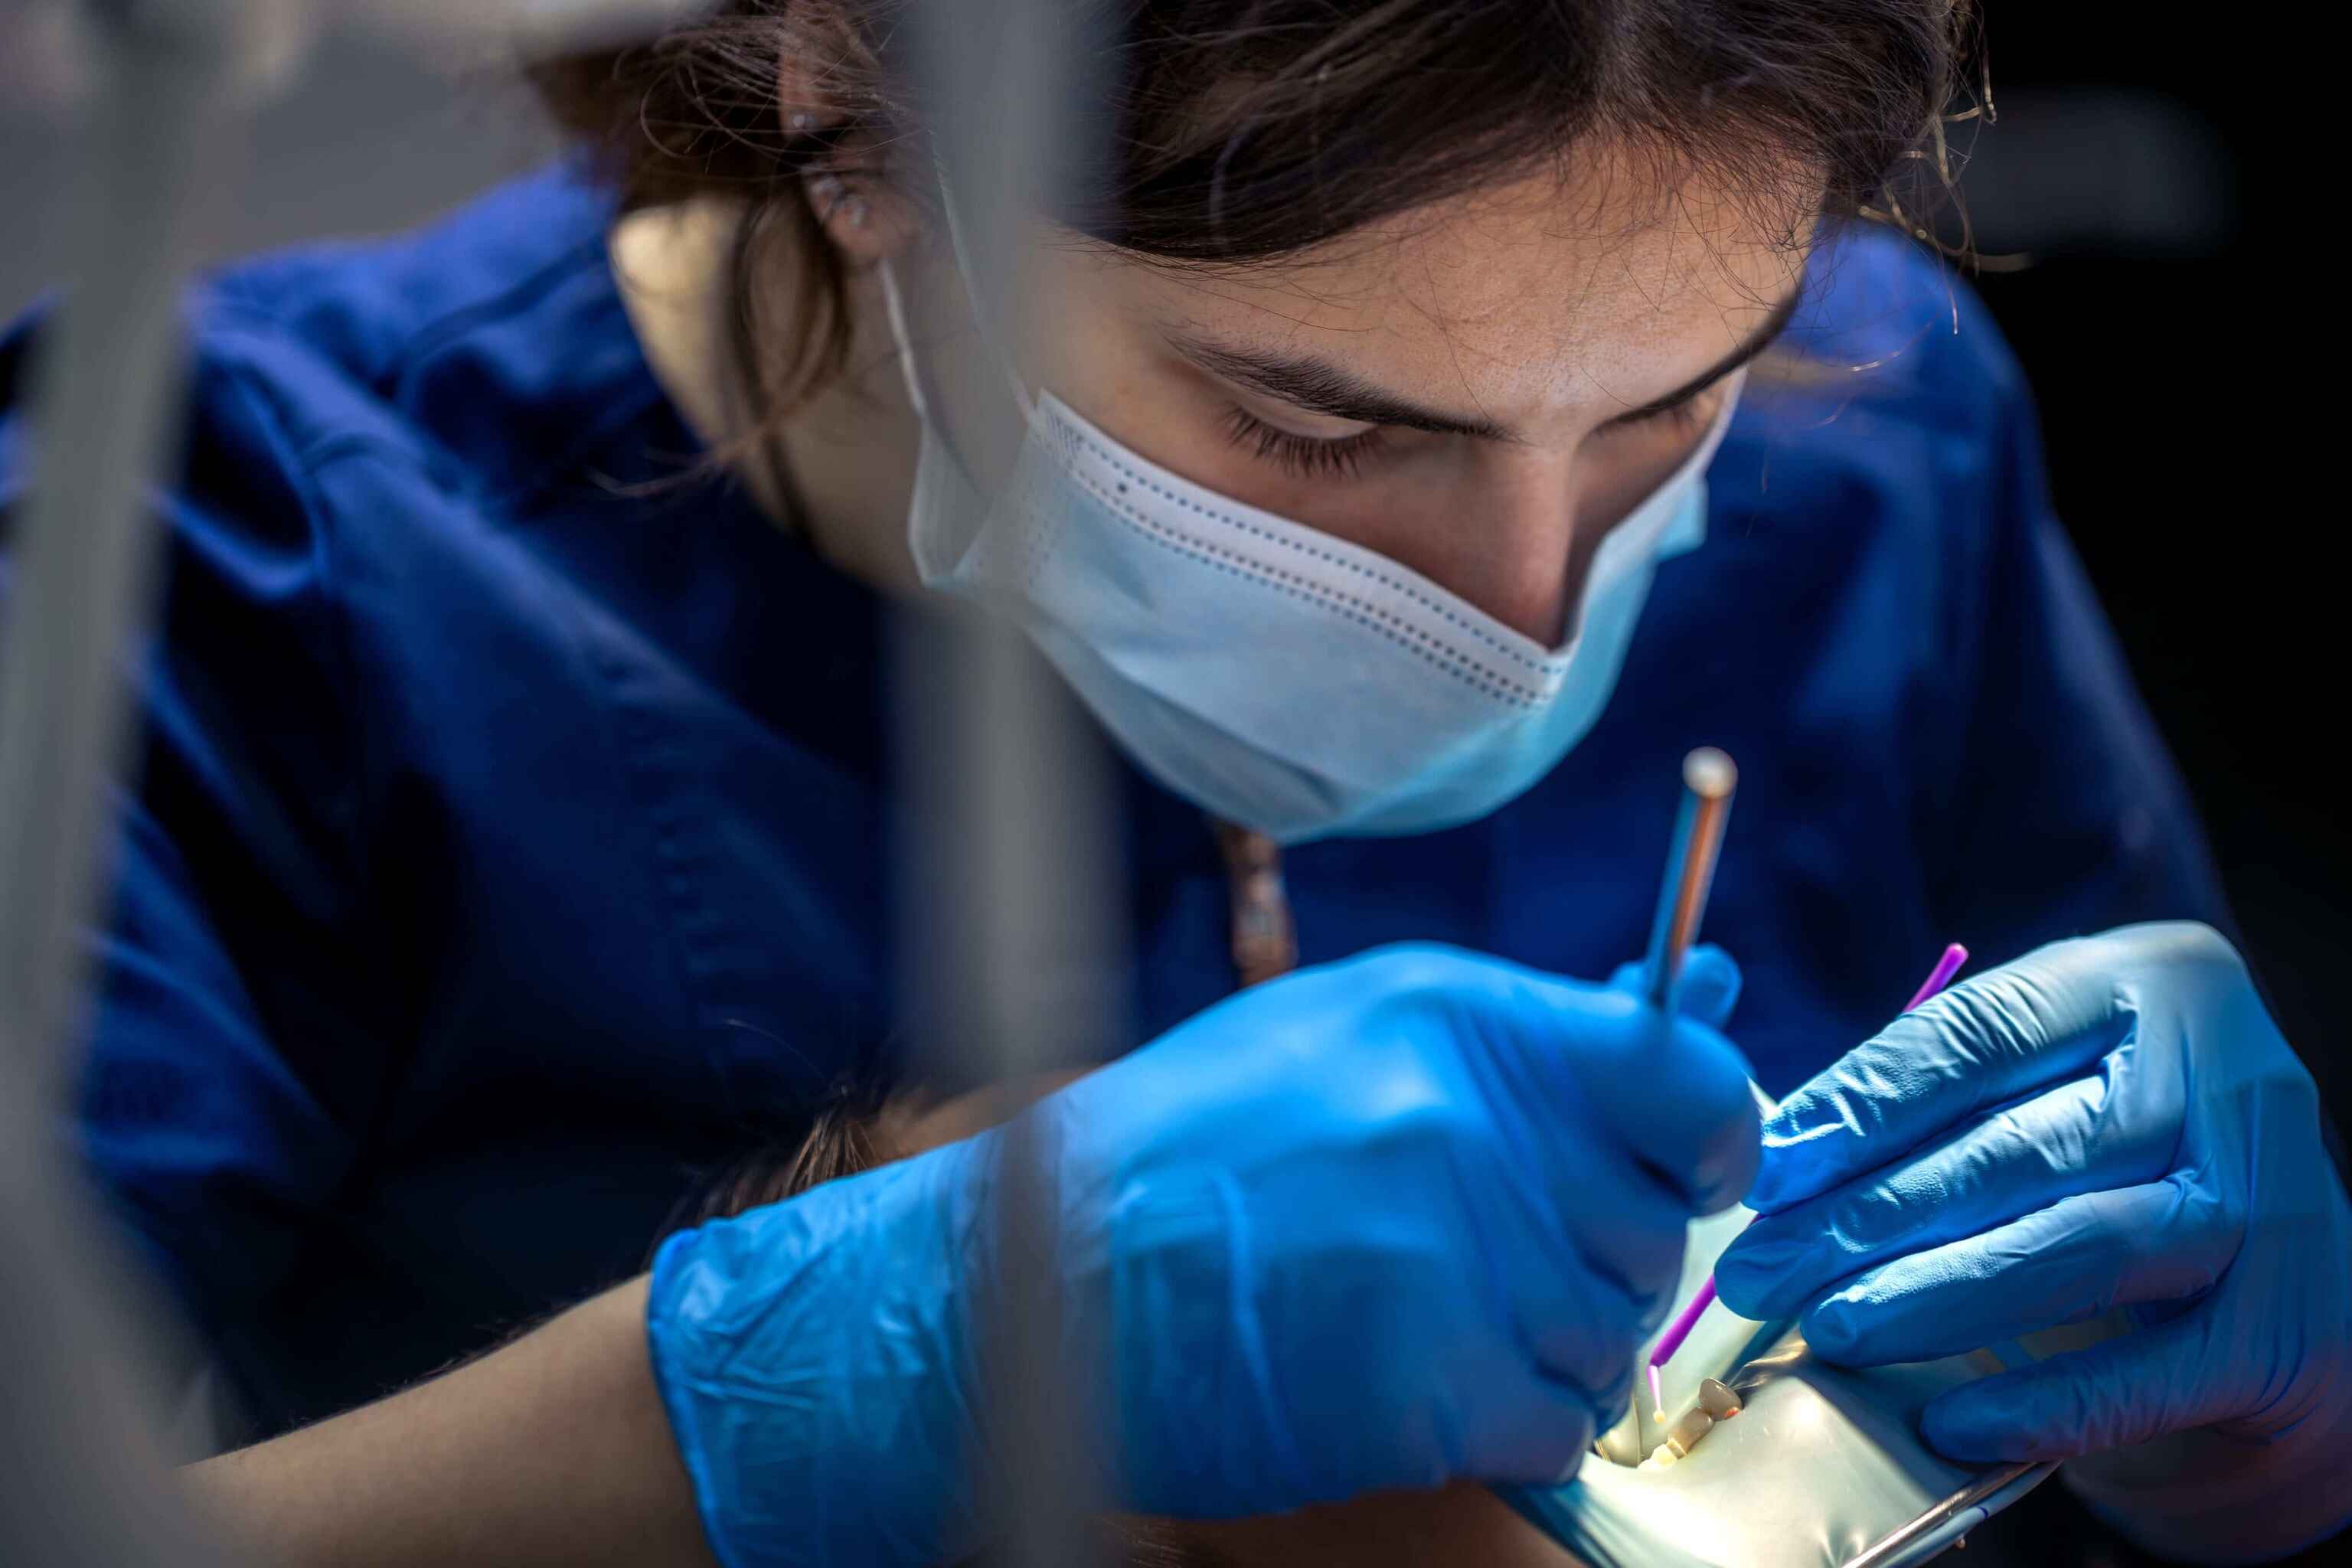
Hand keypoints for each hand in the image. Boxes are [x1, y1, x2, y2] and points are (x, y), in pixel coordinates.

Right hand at [646, 942, 1760, 1566]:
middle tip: (1484, 1266)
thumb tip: (1693, 1010)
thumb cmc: (1183, 1155)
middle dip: (1593, 1262)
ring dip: (1542, 1351)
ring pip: (1612, 1338)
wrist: (1040, 1280)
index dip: (1713, 1139)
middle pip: (1657, 1229)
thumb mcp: (1339, 1037)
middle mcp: (1466, 1120)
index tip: (1689, 1173)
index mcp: (1452, 1016)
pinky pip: (1556, 1427)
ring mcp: (1448, 1251)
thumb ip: (1513, 1047)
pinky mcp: (1424, 1377)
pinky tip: (1407, 1384)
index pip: (1696, 1078)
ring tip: (1425, 1322)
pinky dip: (1502, 1425)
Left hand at [1715, 923, 2351, 1559]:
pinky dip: (2044, 1401)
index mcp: (2144, 984)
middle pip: (2018, 1148)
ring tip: (1827, 1328)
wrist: (2284, 1277)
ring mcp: (2271, 1203)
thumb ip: (1925, 1088)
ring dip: (1933, 1296)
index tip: (1764, 1168)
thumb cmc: (2111, 1159)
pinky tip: (1947, 1421)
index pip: (1979, 1033)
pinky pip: (2151, 1373)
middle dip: (1866, 1216)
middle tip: (1760, 1271)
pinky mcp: (2288, 1329)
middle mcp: (2225, 1078)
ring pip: (2079, 1247)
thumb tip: (1774, 1151)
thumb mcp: (2040, 1082)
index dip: (1859, 1103)